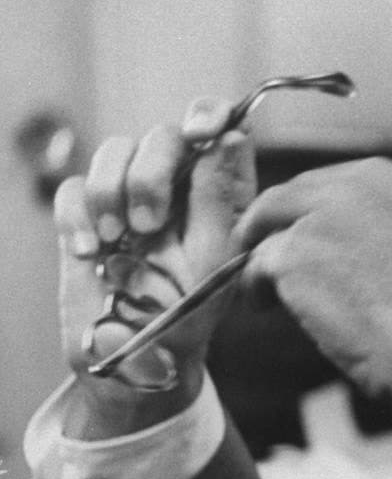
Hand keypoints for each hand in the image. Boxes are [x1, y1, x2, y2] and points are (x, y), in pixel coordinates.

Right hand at [54, 98, 256, 438]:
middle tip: (148, 226)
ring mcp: (129, 198)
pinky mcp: (87, 218)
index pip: (218, 129)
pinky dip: (78, 215)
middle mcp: (177, 186)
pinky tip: (90, 251)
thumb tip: (231, 138)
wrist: (138, 363)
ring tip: (117, 243)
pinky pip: (73, 188)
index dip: (208, 115)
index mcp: (219, 191)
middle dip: (149, 173)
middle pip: (161, 136)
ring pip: (113, 151)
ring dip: (111, 192)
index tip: (200, 130)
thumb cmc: (192, 316)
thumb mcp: (214, 262)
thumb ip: (220, 200)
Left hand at [235, 158, 391, 477]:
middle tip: (267, 256)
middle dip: (281, 224)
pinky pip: (257, 264)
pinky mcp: (298, 250)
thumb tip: (337, 245)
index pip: (347, 181)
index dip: (323, 210)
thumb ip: (391, 230)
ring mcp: (331, 212)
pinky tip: (264, 308)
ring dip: (267, 258)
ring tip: (266, 290)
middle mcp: (373, 181)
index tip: (315, 237)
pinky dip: (256, 288)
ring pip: (273, 224)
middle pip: (300, 192)